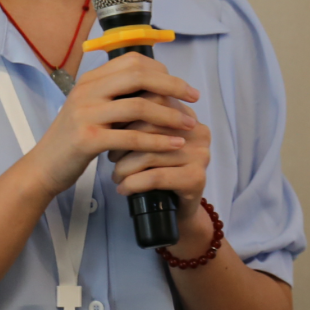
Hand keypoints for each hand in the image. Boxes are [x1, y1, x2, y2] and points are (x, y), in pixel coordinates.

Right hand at [24, 55, 200, 199]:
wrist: (45, 166)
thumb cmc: (75, 139)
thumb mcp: (92, 109)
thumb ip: (117, 95)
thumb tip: (157, 87)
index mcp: (90, 80)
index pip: (132, 61)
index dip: (161, 71)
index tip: (181, 86)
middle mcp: (87, 91)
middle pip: (138, 76)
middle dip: (173, 86)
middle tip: (194, 98)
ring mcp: (86, 114)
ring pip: (139, 106)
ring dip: (170, 116)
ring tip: (190, 125)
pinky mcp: (88, 139)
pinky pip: (131, 136)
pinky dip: (157, 141)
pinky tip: (174, 145)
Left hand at [107, 87, 211, 215]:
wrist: (177, 209)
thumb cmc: (160, 170)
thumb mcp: (151, 141)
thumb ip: (140, 120)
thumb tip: (110, 106)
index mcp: (188, 117)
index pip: (155, 101)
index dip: (128, 115)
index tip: (110, 129)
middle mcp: (198, 132)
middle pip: (150, 127)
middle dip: (123, 142)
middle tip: (110, 156)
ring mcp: (200, 155)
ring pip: (149, 154)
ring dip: (125, 167)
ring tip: (116, 176)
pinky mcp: (196, 178)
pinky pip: (155, 177)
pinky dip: (133, 183)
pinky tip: (124, 189)